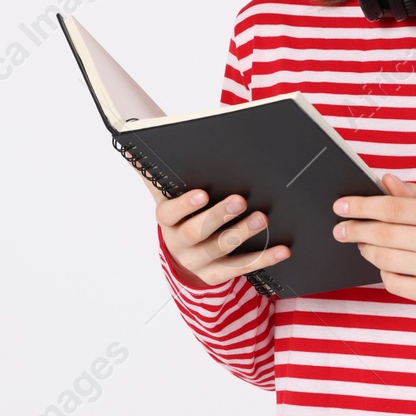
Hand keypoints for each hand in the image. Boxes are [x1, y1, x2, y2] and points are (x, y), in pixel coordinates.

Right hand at [144, 174, 288, 289]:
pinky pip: (241, 267)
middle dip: (218, 216)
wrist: (183, 254)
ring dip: (241, 234)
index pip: (169, 213)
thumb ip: (155, 170)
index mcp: (167, 220)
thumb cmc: (182, 212)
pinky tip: (283, 249)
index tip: (202, 193)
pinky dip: (264, 258)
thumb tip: (133, 140)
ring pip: (220, 250)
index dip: (184, 204)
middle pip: (195, 232)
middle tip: (240, 200)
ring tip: (262, 218)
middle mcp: (178, 243)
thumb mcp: (168, 192)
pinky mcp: (216, 275)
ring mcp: (197, 261)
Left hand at [333, 174, 415, 308]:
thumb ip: (415, 195)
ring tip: (363, 243)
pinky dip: (383, 271)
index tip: (341, 206)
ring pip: (385, 260)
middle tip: (340, 229)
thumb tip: (385, 180)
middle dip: (356, 230)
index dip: (363, 206)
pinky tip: (386, 263)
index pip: (394, 208)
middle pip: (385, 234)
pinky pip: (394, 283)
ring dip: (367, 250)